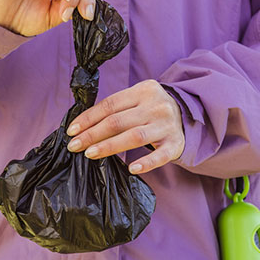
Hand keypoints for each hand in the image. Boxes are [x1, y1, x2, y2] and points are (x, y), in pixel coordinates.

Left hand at [66, 80, 185, 173]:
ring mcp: (166, 125)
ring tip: (90, 154)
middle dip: (92, 134)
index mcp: (143, 91)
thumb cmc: (151, 109)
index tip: (72, 131)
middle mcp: (156, 106)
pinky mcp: (176, 144)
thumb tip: (82, 126)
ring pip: (134, 137)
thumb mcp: (137, 99)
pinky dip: (146, 163)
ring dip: (110, 146)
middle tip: (75, 146)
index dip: (89, 118)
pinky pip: (160, 155)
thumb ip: (116, 108)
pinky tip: (131, 169)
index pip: (110, 104)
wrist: (187, 115)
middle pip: (118, 121)